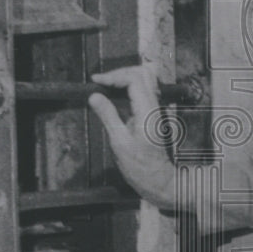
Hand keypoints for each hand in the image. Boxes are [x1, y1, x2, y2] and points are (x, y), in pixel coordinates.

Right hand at [88, 66, 182, 210]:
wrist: (158, 179)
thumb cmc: (139, 166)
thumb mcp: (119, 142)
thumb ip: (108, 116)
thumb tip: (94, 96)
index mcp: (147, 110)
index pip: (134, 79)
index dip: (114, 75)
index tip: (96, 80)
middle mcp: (154, 105)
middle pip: (142, 74)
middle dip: (120, 72)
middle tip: (100, 81)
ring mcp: (155, 108)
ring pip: (144, 80)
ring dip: (124, 78)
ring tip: (105, 85)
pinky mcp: (151, 113)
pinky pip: (142, 91)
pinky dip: (128, 87)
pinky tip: (114, 94)